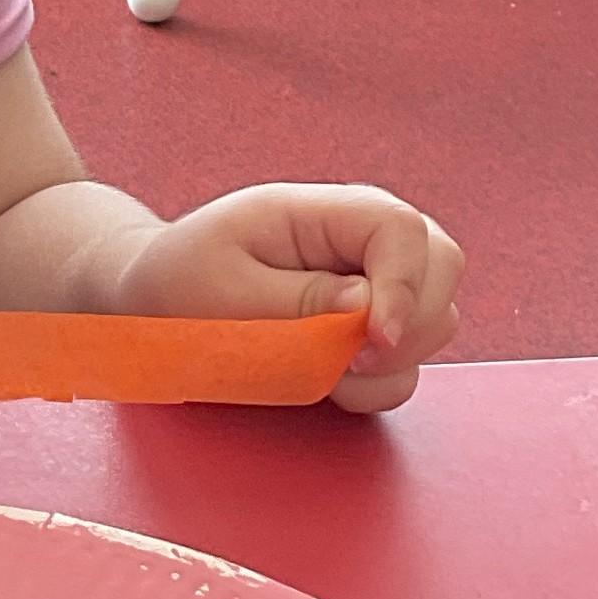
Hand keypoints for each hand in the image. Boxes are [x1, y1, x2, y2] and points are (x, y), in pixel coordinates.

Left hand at [120, 185, 463, 411]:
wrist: (153, 305)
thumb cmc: (178, 283)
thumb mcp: (221, 286)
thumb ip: (297, 298)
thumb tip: (367, 305)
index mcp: (323, 212)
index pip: (402, 230)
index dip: (404, 284)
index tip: (373, 337)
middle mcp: (361, 243)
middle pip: (444, 266)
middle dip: (411, 323)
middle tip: (347, 360)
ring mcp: (373, 286)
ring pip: (437, 319)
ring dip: (392, 362)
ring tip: (324, 370)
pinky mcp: (367, 332)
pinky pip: (406, 366)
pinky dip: (378, 386)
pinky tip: (328, 383)